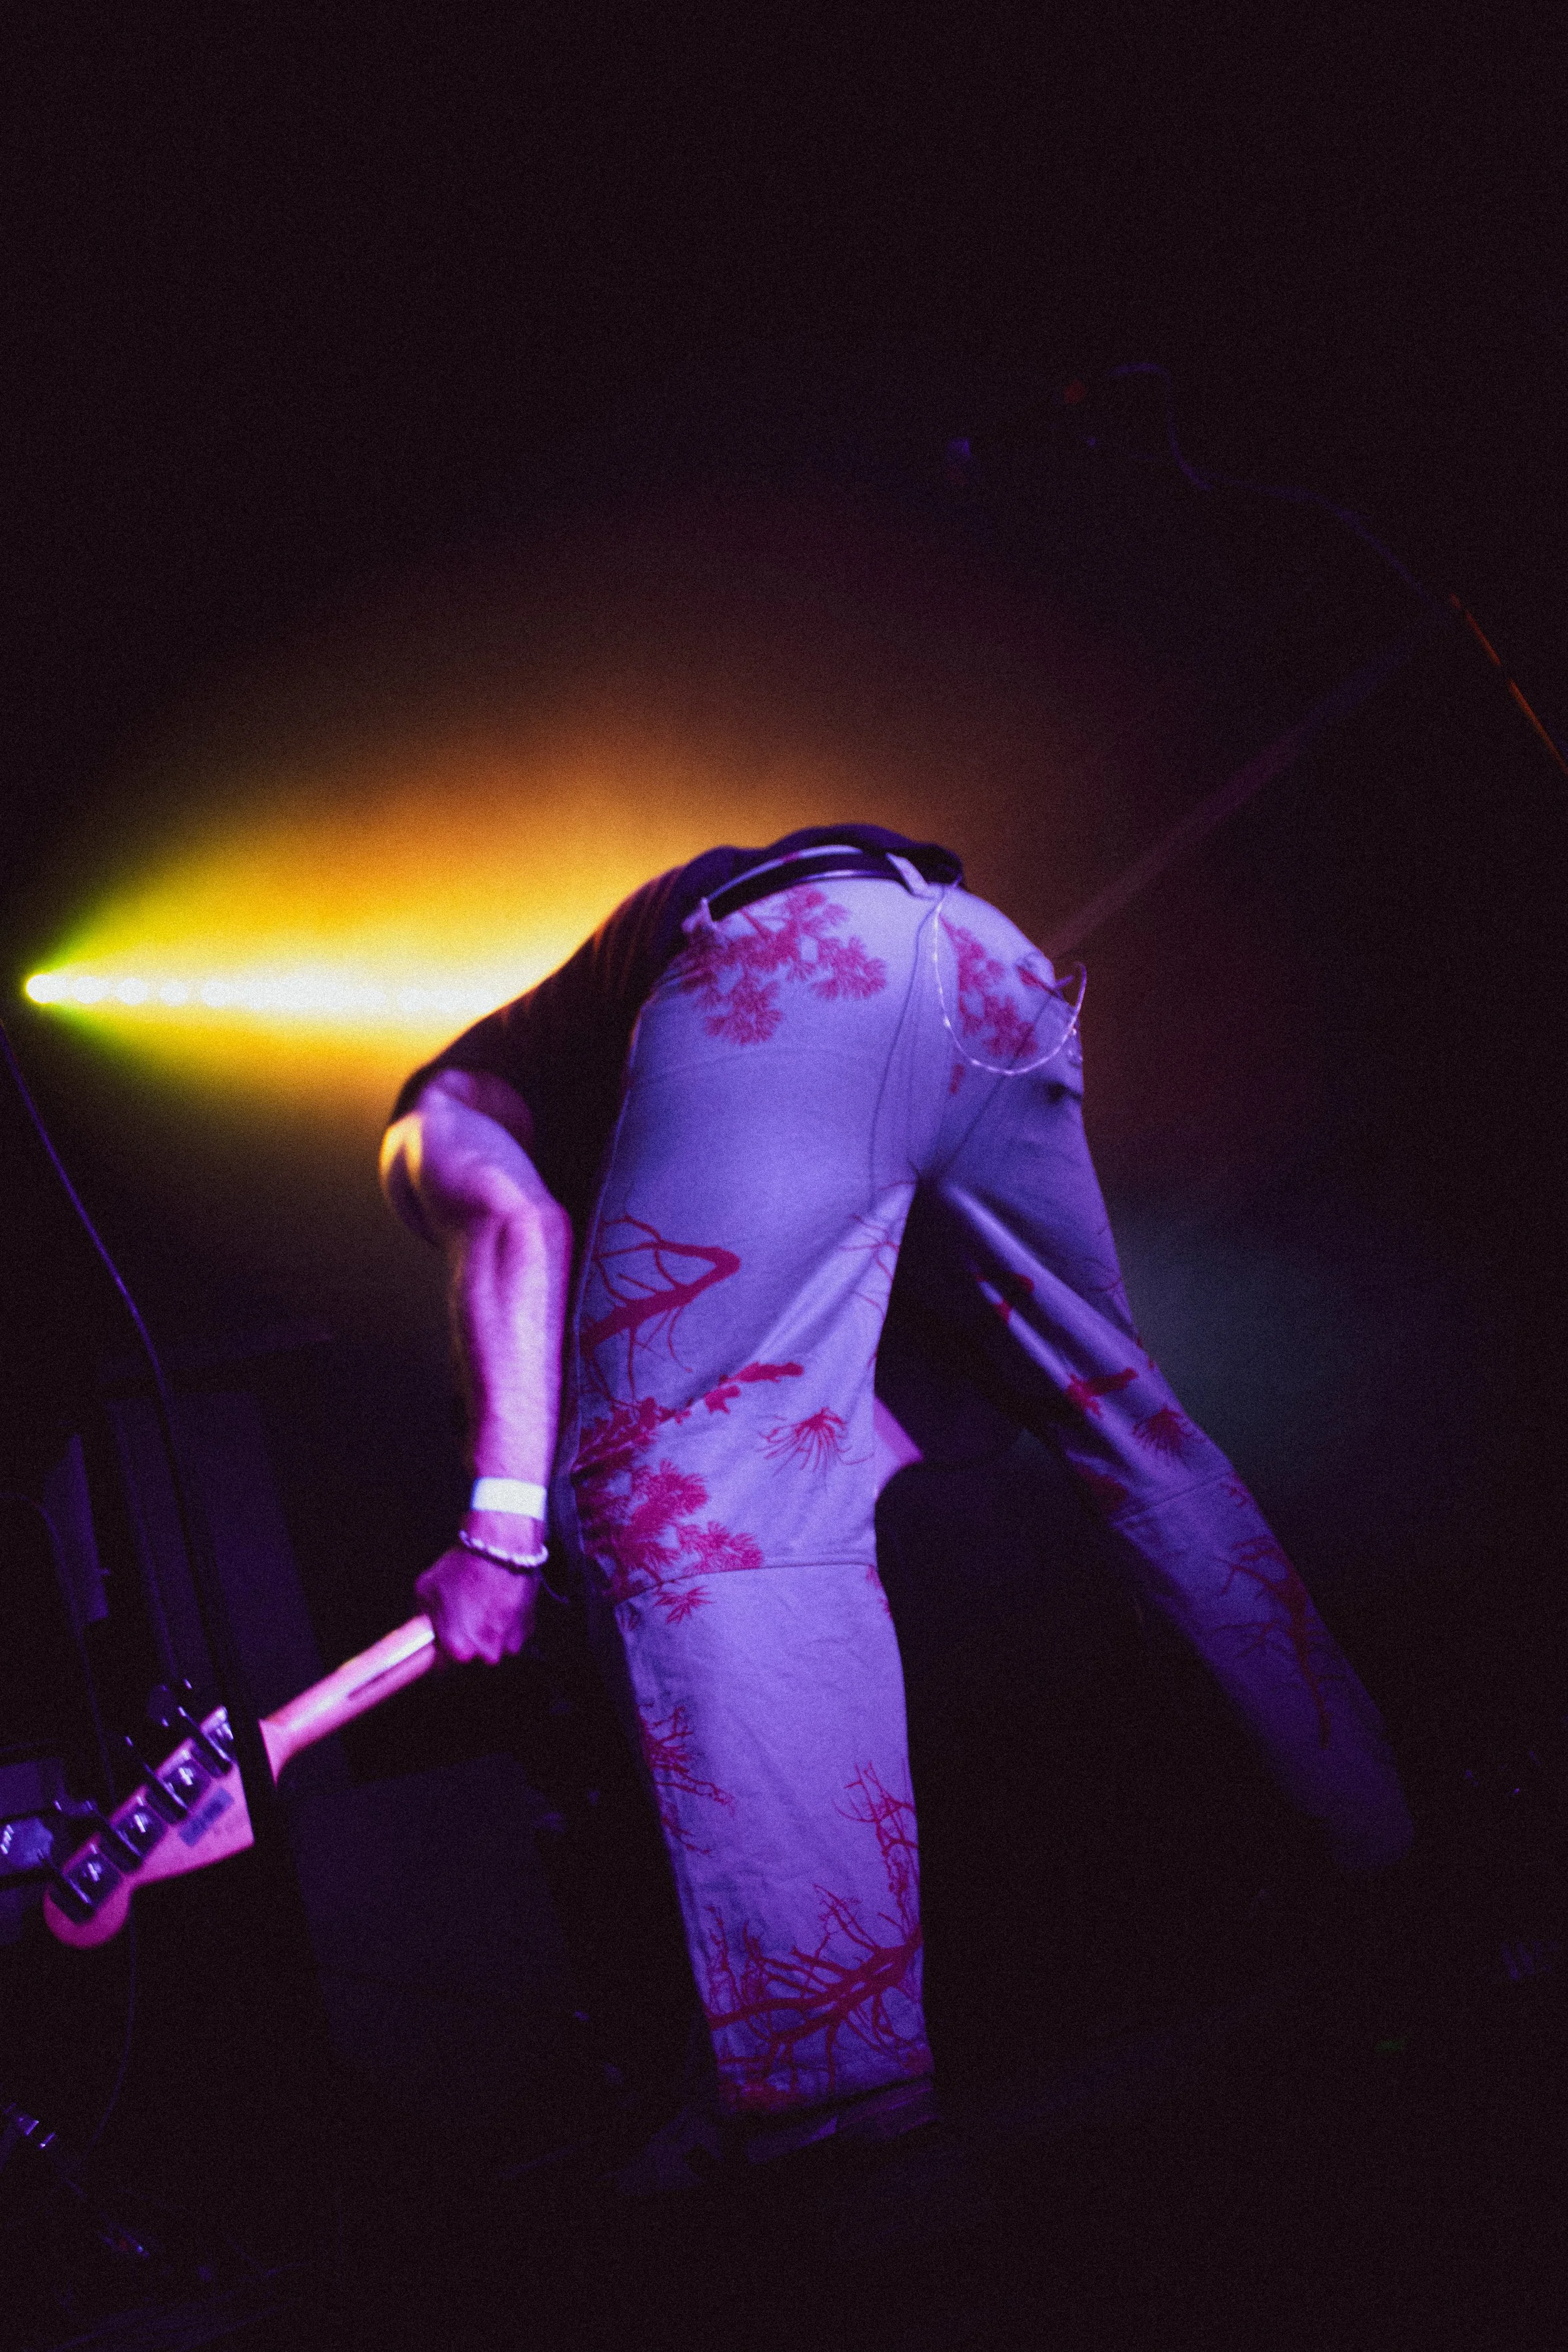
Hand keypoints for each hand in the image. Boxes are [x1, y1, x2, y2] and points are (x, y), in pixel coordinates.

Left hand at [415, 1543, 539, 1663]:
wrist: (501, 1545)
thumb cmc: (464, 1566)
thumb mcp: (425, 1589)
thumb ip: (421, 1617)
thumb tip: (421, 1626)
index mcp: (458, 1649)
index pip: (441, 1667)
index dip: (437, 1651)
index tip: (437, 1639)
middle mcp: (486, 1653)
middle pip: (470, 1657)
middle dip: (464, 1640)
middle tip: (461, 1614)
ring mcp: (510, 1643)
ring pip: (493, 1646)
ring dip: (487, 1633)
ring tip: (481, 1605)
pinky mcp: (527, 1629)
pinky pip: (511, 1634)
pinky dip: (505, 1623)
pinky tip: (498, 1602)